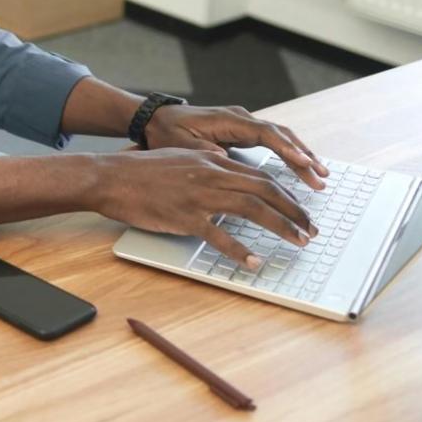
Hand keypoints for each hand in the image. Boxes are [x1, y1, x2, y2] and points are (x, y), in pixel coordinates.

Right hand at [93, 148, 317, 268]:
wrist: (110, 177)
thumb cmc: (140, 171)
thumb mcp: (180, 159)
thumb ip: (207, 167)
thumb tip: (229, 178)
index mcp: (211, 161)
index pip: (260, 176)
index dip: (286, 195)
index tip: (300, 210)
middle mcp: (210, 175)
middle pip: (265, 190)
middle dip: (294, 210)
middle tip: (311, 228)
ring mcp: (198, 196)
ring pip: (251, 209)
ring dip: (281, 226)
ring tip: (298, 241)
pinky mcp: (184, 216)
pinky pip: (219, 235)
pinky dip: (240, 250)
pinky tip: (253, 263)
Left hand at [144, 104, 328, 187]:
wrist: (154, 120)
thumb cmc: (166, 132)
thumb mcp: (184, 145)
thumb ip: (208, 153)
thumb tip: (227, 161)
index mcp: (229, 120)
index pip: (266, 133)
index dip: (287, 149)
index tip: (305, 163)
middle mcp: (240, 118)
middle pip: (280, 135)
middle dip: (303, 155)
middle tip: (321, 177)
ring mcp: (242, 124)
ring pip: (280, 137)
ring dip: (300, 155)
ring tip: (320, 175)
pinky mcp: (241, 132)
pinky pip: (272, 141)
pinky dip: (288, 153)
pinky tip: (301, 168)